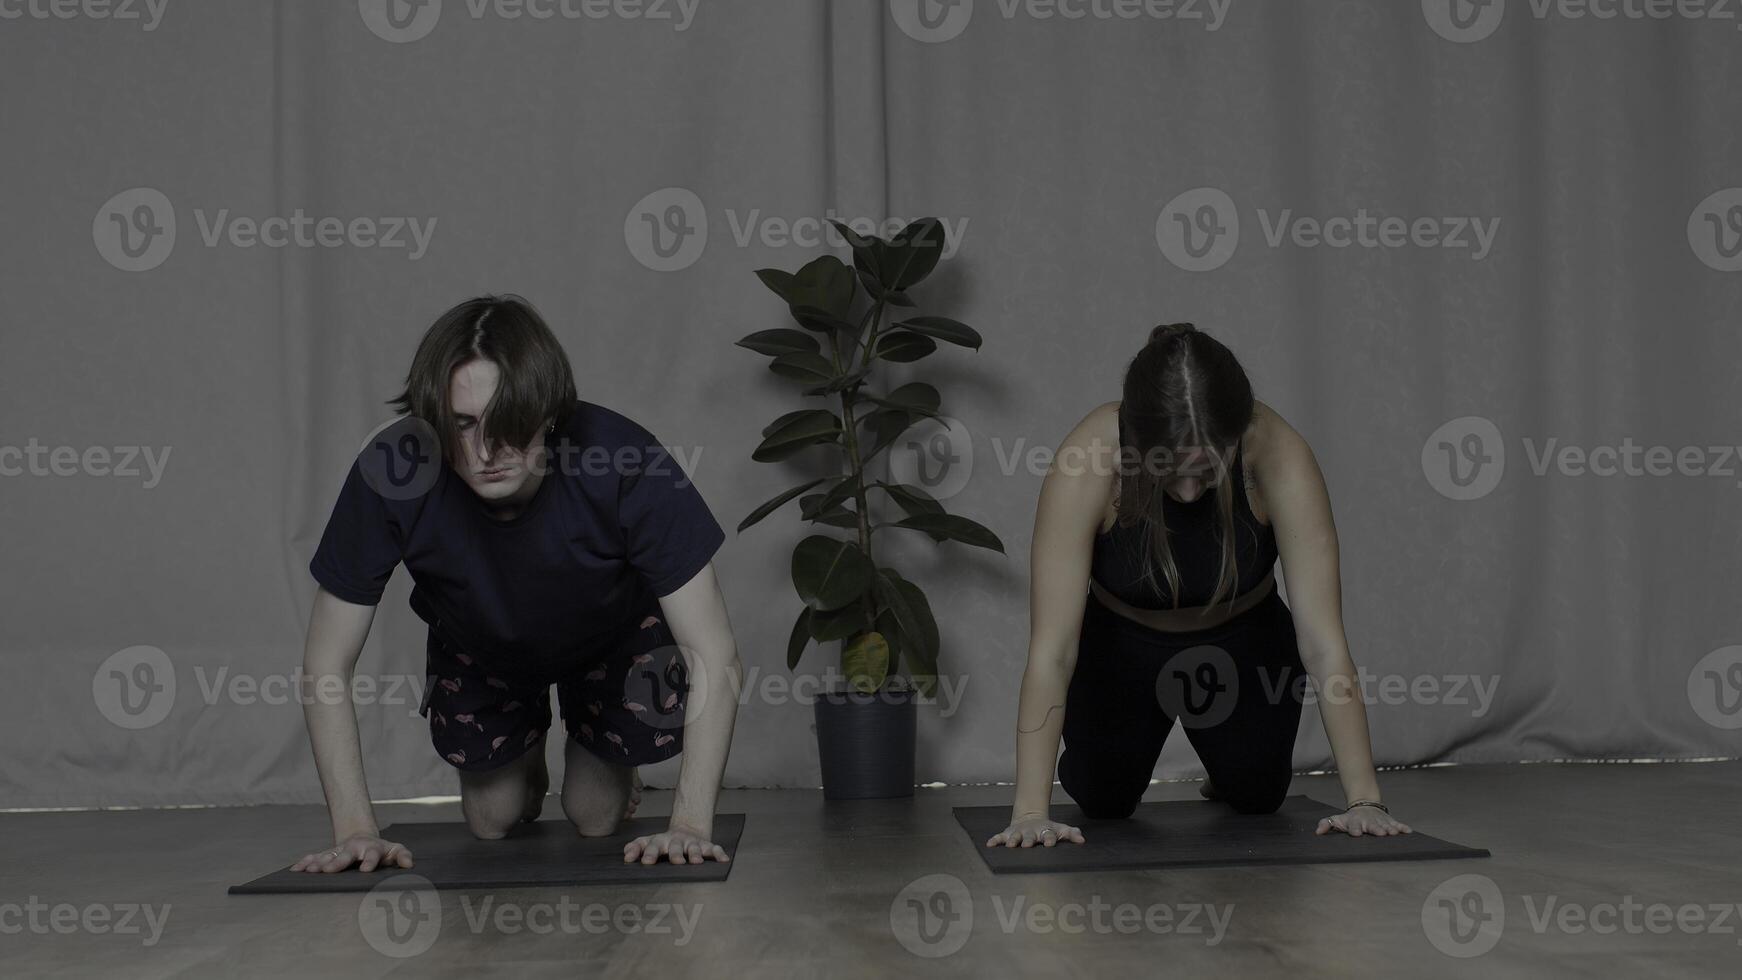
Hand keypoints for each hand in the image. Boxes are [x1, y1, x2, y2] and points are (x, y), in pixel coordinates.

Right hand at [290, 832, 414, 872]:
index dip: (369, 861)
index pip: (372, 854)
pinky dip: (305, 863)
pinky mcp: (327, 855)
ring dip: (318, 863)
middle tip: (328, 870)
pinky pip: (315, 857)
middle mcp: (353, 849)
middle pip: (345, 855)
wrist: (364, 840)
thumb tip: (409, 864)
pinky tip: (296, 870)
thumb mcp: (395, 850)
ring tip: (309, 871)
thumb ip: (402, 856)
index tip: (366, 870)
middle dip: (337, 862)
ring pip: (327, 856)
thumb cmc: (383, 851)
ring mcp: (339, 851)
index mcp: (372, 849)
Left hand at [623, 822, 729, 864]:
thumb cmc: (665, 842)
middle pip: (675, 847)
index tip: (646, 862)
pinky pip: (714, 849)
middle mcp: (676, 842)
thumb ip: (636, 847)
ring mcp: (692, 843)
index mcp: (661, 842)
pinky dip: (719, 854)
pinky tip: (723, 860)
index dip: (649, 853)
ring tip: (696, 862)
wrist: (687, 829)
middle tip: (676, 862)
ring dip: (696, 854)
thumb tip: (625, 854)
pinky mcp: (706, 845)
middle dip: (675, 854)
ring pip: (695, 848)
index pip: (653, 846)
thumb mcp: (649, 841)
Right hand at [986, 813, 1084, 847]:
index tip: (1049, 844)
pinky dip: (995, 840)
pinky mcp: (1008, 834)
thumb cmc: (1048, 829)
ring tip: (1010, 846)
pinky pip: (1000, 837)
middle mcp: (1031, 832)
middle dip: (1028, 841)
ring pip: (1015, 837)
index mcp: (1044, 831)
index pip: (1048, 835)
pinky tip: (989, 845)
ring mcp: (1019, 833)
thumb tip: (1082, 839)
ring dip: (1012, 841)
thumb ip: (1072, 834)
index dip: (1049, 839)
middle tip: (1027, 846)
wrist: (1030, 818)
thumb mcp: (1061, 829)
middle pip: (1030, 837)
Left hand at [1316, 803, 1411, 836]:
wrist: (1363, 805)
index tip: (1356, 834)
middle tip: (1381, 834)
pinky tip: (1408, 831)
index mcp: (1354, 822)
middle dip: (1376, 829)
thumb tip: (1317, 832)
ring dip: (1390, 829)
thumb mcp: (1337, 820)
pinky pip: (1397, 823)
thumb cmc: (1349, 818)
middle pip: (1372, 826)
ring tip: (1394, 833)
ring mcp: (1379, 821)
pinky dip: (1402, 827)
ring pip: (1385, 825)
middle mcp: (1368, 821)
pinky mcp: (1389, 821)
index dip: (1354, 829)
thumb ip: (1326, 824)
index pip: (1354, 826)